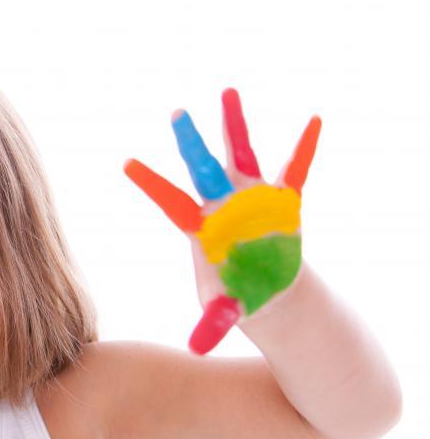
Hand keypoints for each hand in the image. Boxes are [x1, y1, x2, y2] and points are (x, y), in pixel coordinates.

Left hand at [123, 88, 321, 354]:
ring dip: (235, 126)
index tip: (125, 161)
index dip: (150, 182)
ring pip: (242, 155)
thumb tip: (197, 348)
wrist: (271, 293)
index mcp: (200, 228)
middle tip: (176, 112)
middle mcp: (222, 206)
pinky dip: (305, 148)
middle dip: (191, 142)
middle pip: (203, 168)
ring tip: (226, 90)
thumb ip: (214, 321)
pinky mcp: (283, 203)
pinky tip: (313, 120)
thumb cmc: (239, 298)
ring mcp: (252, 200)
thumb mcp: (226, 311)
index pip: (169, 201)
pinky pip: (296, 170)